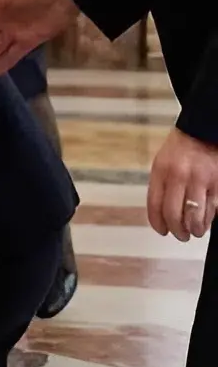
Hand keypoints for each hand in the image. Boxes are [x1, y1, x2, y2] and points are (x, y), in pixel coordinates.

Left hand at [148, 127, 217, 241]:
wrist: (203, 130)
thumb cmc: (182, 148)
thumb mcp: (162, 162)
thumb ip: (161, 185)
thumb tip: (162, 213)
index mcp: (161, 171)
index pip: (155, 205)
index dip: (158, 223)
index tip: (162, 231)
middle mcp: (179, 176)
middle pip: (174, 214)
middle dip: (177, 231)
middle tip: (181, 235)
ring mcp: (200, 180)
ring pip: (195, 216)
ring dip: (195, 229)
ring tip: (195, 232)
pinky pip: (212, 208)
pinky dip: (208, 219)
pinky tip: (206, 221)